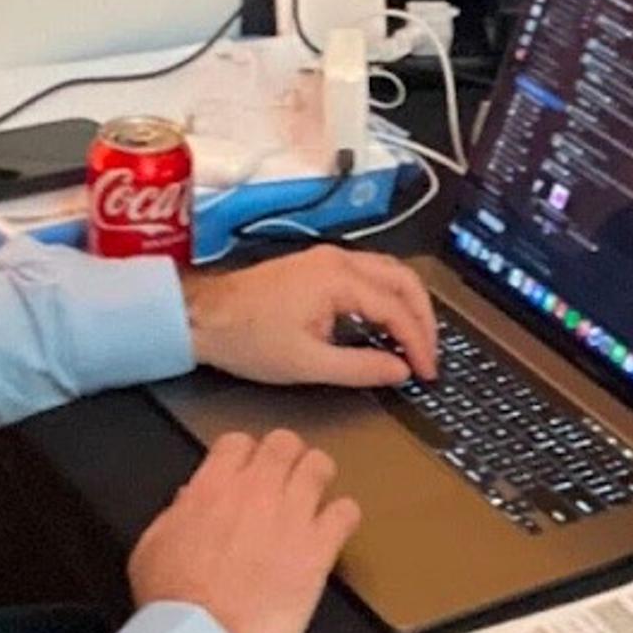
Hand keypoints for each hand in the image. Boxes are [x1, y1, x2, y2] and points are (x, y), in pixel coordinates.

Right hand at [130, 429, 359, 632]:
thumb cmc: (171, 602)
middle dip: (286, 457)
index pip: (239, 442)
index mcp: (212, 487)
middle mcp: (256, 492)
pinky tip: (334, 531)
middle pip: (284, 443)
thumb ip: (176, 515)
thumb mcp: (152, 547)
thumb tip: (190, 500)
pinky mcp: (318, 549)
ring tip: (313, 498)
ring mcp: (291, 517)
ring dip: (317, 477)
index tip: (247, 471)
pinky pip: (346, 512)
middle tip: (285, 479)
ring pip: (320, 466)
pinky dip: (344, 517)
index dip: (246, 454)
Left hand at [183, 248, 437, 386]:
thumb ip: (361, 368)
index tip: (427, 372)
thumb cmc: (246, 338)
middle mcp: (338, 260)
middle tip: (431, 355)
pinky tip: (388, 324)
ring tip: (416, 340)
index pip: (397, 309)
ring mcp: (328, 259)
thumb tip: (400, 372)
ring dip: (409, 304)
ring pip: (389, 273)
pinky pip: (370, 275)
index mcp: (338, 279)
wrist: (201, 317)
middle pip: (404, 280)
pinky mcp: (318, 267)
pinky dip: (389, 297)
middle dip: (424, 319)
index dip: (419, 343)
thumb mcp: (307, 364)